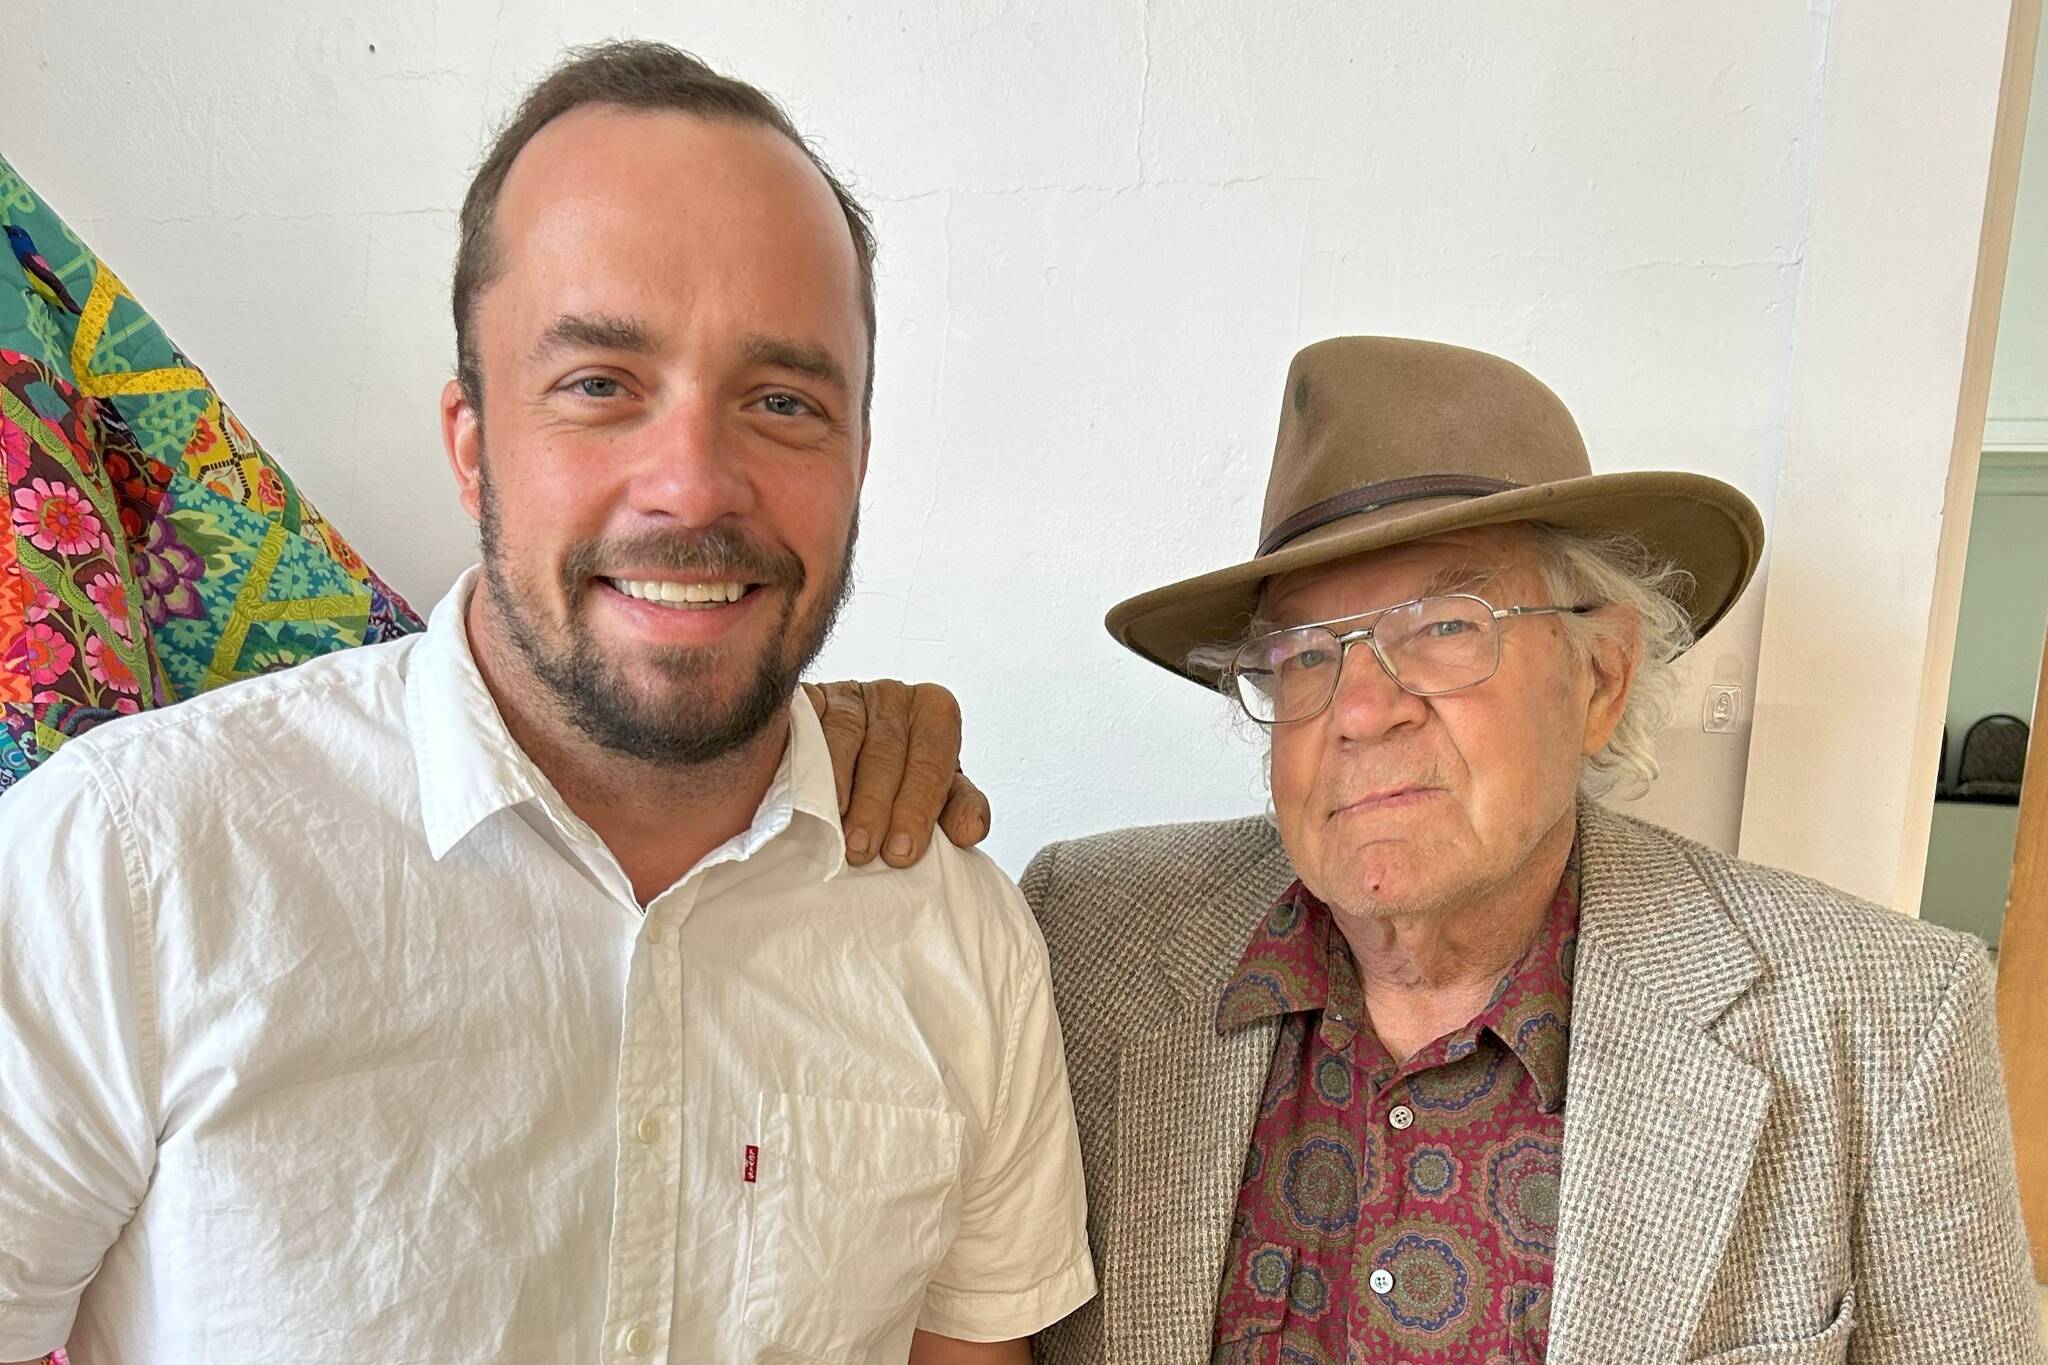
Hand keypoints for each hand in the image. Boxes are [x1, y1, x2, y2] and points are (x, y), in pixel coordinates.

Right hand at [804, 680, 990, 866]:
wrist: (843, 768)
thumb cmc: (899, 785)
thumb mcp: (936, 795)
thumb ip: (958, 808)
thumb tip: (970, 830)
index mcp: (935, 711)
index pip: (932, 759)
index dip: (918, 807)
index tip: (902, 852)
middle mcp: (893, 695)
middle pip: (887, 750)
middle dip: (876, 805)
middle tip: (863, 850)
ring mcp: (847, 693)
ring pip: (844, 736)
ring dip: (837, 787)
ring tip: (833, 830)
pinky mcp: (806, 697)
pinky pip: (804, 724)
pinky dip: (802, 757)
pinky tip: (801, 792)